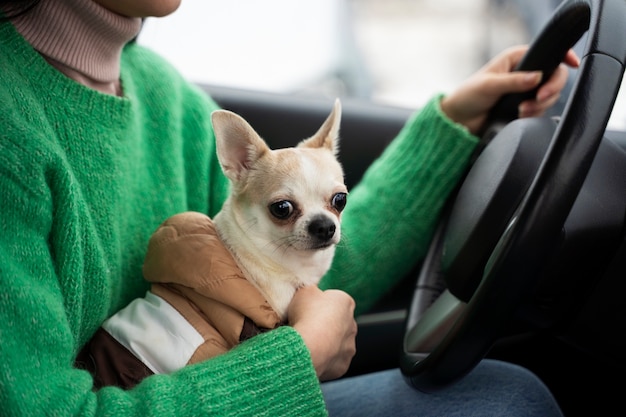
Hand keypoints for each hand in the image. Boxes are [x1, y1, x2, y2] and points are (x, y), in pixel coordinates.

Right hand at [289, 286, 356, 380]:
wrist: (308, 347)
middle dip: (324, 324)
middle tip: (306, 326)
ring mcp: (349, 346)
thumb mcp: (303, 291)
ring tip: (307, 343)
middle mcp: (352, 324)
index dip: (318, 304)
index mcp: (345, 302)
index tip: (307, 309)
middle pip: (337, 322)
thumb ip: (311, 290)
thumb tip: (312, 292)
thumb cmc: (306, 316)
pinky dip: (324, 360)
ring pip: (337, 343)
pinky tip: (311, 356)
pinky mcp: (343, 365)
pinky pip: (333, 361)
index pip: (333, 300)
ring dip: (326, 343)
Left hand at [441, 45, 579, 133]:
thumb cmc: (468, 96)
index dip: (563, 57)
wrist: (459, 120)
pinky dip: (534, 114)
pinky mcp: (524, 107)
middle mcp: (524, 73)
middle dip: (551, 89)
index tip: (572, 64)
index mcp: (517, 59)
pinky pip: (540, 110)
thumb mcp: (489, 85)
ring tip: (521, 110)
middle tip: (539, 98)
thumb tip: (537, 77)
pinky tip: (520, 116)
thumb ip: (513, 81)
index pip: (548, 54)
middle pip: (555, 77)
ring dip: (539, 105)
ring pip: (549, 96)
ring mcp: (526, 91)